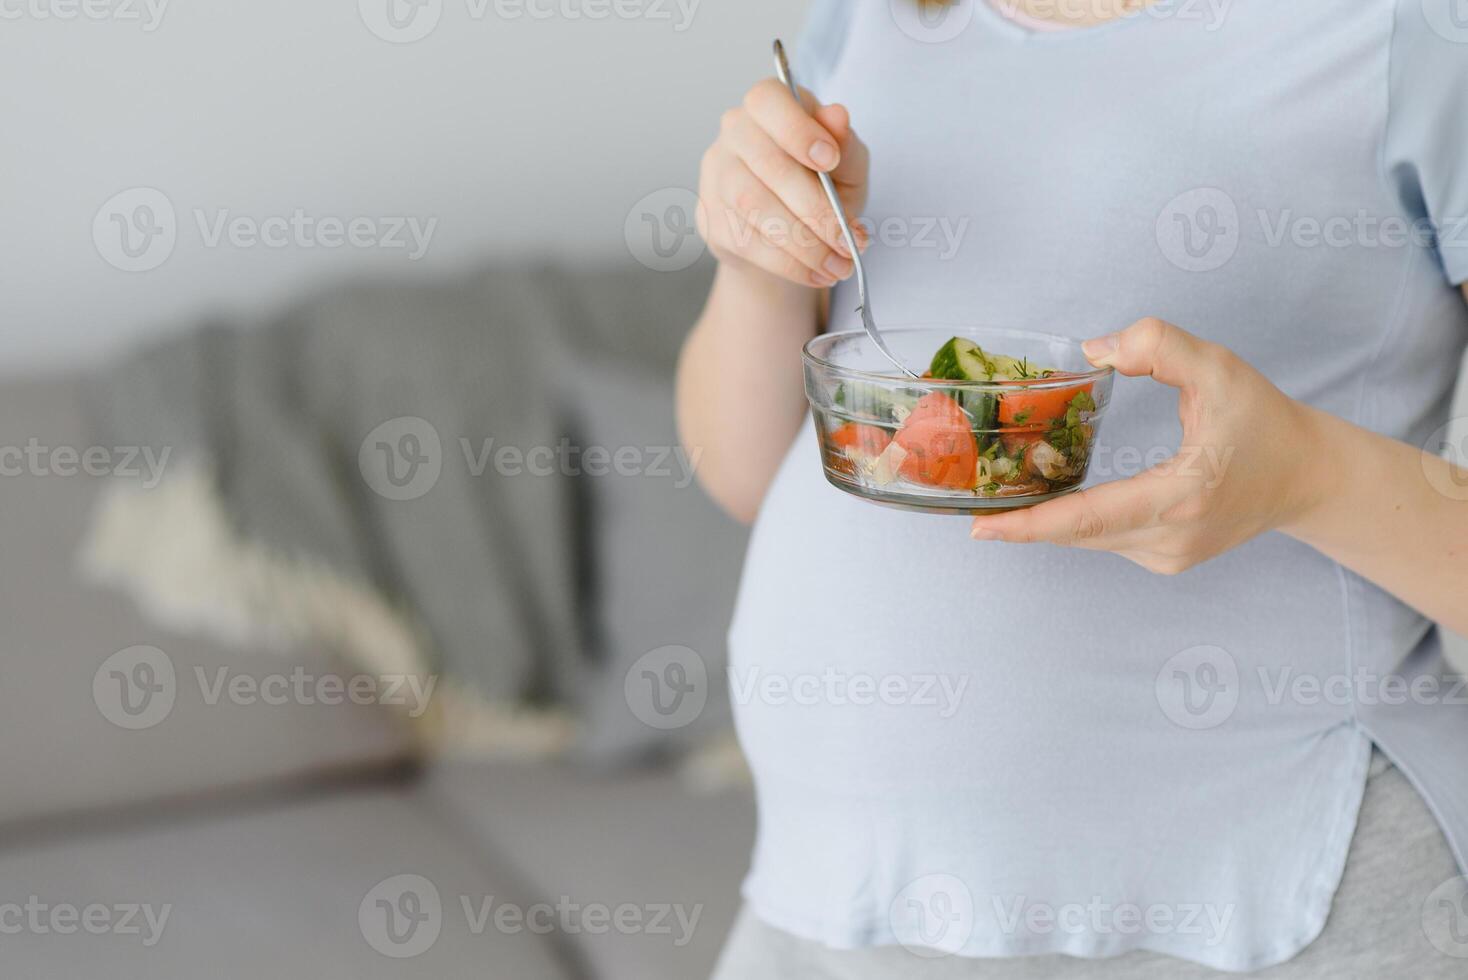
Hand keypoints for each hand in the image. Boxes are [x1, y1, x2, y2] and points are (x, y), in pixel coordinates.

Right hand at [696, 78, 869, 288]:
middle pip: (769, 165)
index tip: (830, 160)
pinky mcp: (712, 218)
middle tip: (848, 240)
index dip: (798, 131)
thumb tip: (838, 117)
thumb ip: (846, 144)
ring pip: (755, 208)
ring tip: (840, 265)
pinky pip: (749, 243)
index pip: (769, 102)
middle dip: (816, 209)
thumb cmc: (820, 182)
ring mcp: (717, 175)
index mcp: (768, 104)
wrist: (788, 229)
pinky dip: (790, 264)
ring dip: (804, 244)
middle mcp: (734, 133)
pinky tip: (818, 272)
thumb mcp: (846, 163)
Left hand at [968, 318, 1331, 573]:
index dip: (1030, 525)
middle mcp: (1171, 539)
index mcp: (1183, 496)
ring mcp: (1168, 558)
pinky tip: (1050, 499)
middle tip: (969, 503)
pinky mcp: (1165, 560)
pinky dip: (1074, 521)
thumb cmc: (1263, 420)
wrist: (1306, 475)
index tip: (980, 528)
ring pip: (1087, 539)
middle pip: (1076, 533)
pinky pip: (1104, 540)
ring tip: (999, 498)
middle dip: (1021, 520)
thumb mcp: (1218, 367)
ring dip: (1045, 519)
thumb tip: (1093, 351)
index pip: (1089, 517)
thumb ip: (1159, 345)